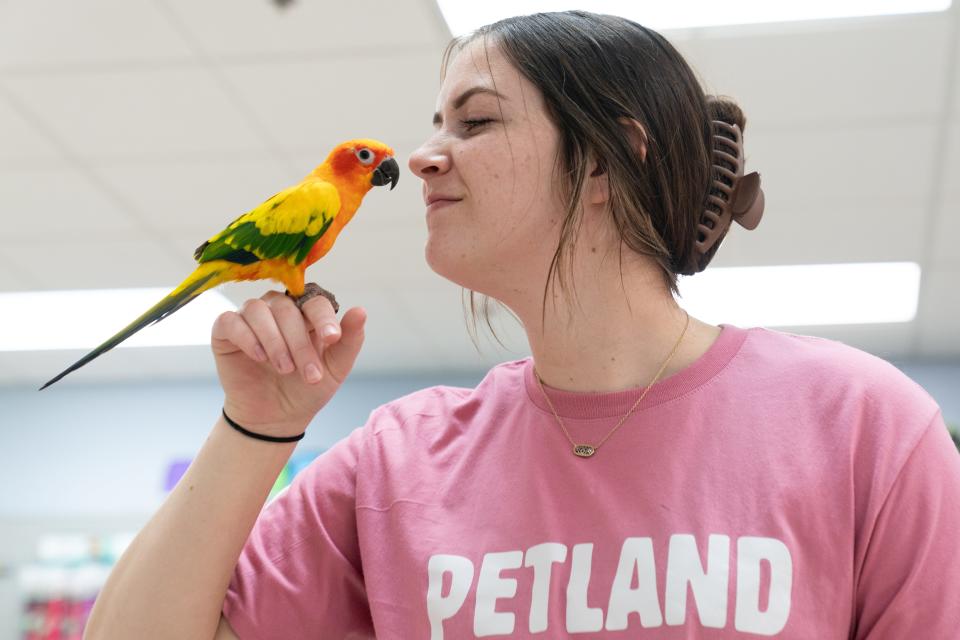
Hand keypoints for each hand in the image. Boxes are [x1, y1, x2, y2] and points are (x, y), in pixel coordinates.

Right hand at [210, 290, 365, 437]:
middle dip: (300, 343)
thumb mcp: (336, 368)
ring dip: (274, 341)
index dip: (324, 317)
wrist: (277, 417)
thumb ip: (349, 340)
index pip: (315, 302)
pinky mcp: (226, 330)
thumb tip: (361, 310)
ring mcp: (251, 317)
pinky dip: (246, 337)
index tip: (332, 338)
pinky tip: (258, 356)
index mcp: (306, 313)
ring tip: (284, 368)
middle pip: (288, 309)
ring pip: (259, 311)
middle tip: (309, 374)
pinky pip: (231, 321)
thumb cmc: (308, 388)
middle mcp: (278, 308)